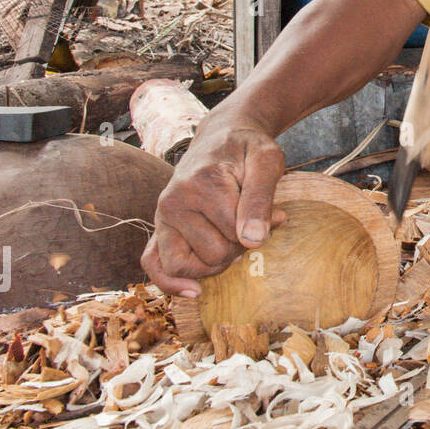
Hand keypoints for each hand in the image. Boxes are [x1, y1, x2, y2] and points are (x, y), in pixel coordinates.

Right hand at [141, 121, 286, 296]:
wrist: (221, 137)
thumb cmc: (248, 149)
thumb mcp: (267, 160)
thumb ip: (261, 198)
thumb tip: (253, 240)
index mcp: (203, 183)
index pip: (237, 234)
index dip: (262, 230)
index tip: (276, 215)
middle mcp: (175, 200)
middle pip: (215, 254)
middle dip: (240, 247)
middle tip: (250, 225)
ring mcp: (162, 215)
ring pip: (188, 266)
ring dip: (216, 263)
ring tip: (231, 240)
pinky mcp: (159, 226)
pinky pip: (153, 264)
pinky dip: (171, 282)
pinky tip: (195, 291)